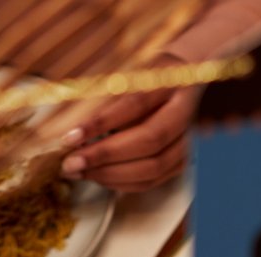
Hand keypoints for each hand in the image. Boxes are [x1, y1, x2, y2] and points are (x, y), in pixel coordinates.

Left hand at [61, 69, 196, 193]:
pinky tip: (99, 177)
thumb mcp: (128, 70)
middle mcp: (187, 111)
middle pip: (149, 140)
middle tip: (72, 163)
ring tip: (80, 172)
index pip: (136, 103)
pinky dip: (123, 183)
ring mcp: (189, 140)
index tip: (71, 136)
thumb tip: (71, 122)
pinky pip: (152, 181)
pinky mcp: (183, 162)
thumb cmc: (149, 75)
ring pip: (152, 167)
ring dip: (111, 175)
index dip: (102, 122)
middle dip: (105, 156)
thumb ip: (105, 92)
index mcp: (172, 80)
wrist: (185, 83)